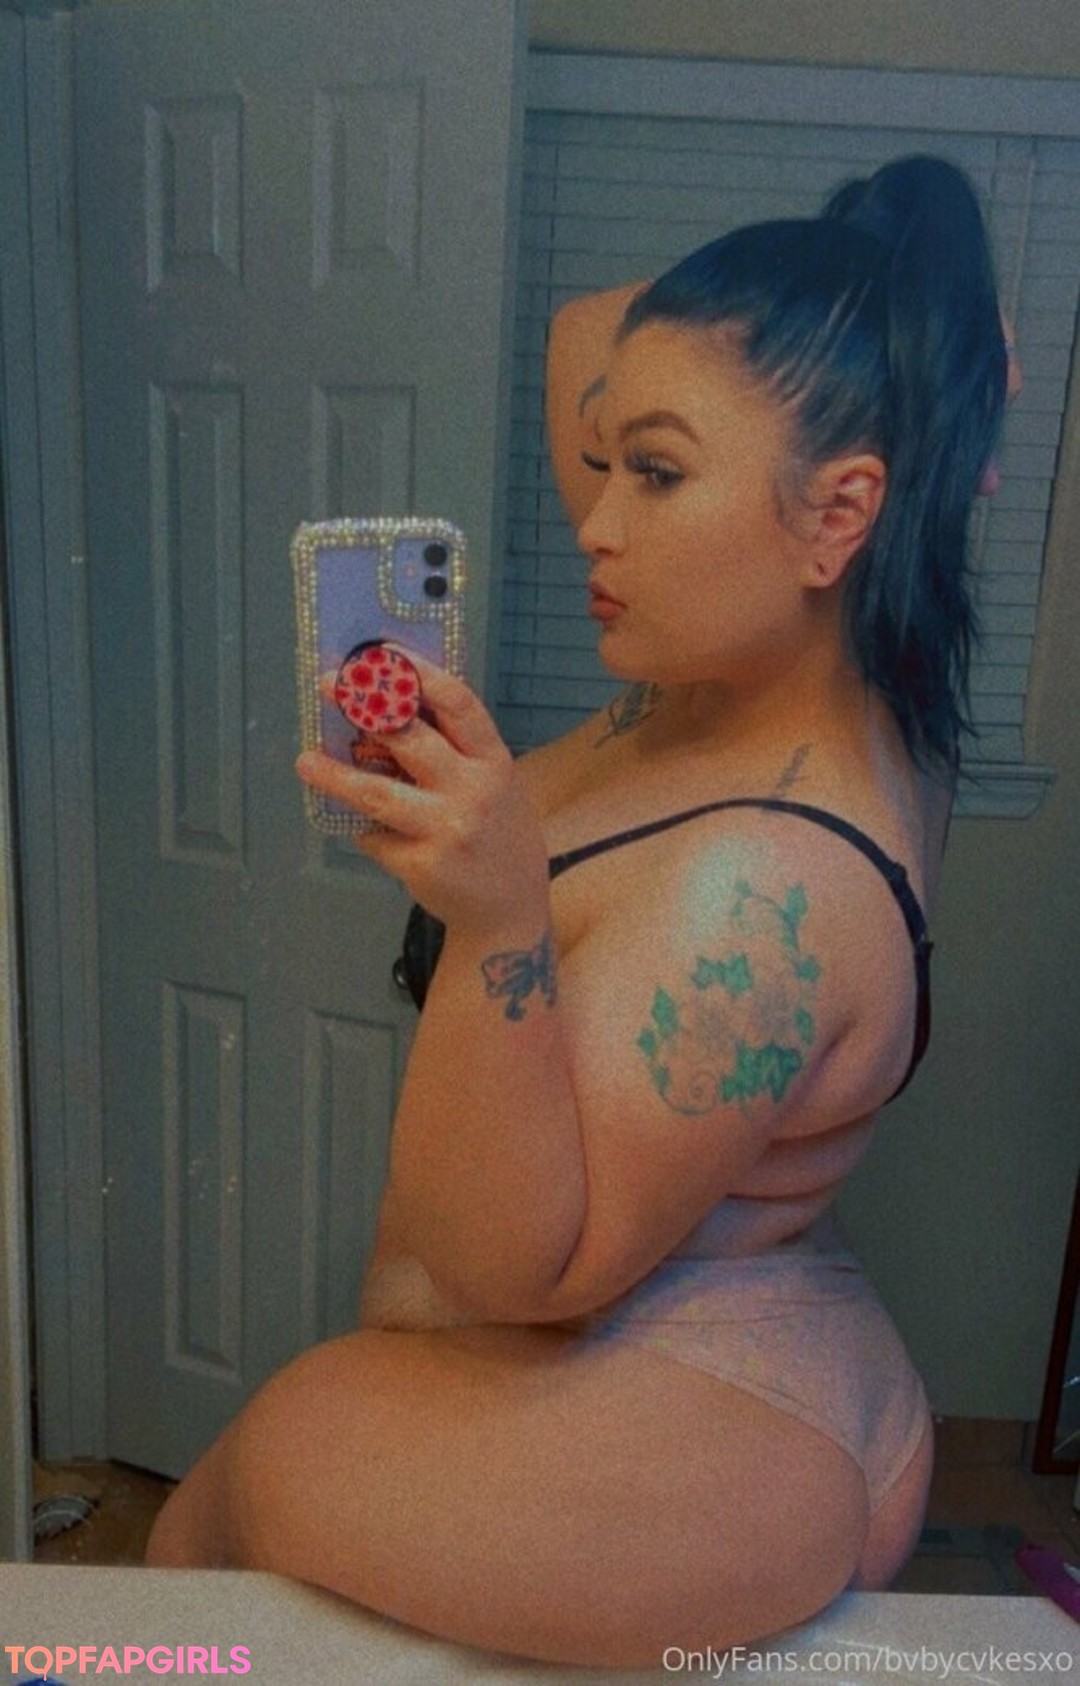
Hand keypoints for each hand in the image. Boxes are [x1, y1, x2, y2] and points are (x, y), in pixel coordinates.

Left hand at [296, 650, 548, 935]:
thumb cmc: (498, 839)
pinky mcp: (422, 864)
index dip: (418, 673)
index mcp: (495, 763)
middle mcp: (475, 792)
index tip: (381, 653)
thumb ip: (457, 754)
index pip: (457, 704)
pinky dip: (365, 830)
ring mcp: (448, 829)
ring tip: (305, 761)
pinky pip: (377, 837)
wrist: (510, 913)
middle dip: (364, 706)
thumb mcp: (496, 787)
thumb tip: (390, 711)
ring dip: (335, 775)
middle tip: (328, 686)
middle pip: (410, 738)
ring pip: (377, 792)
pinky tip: (367, 830)